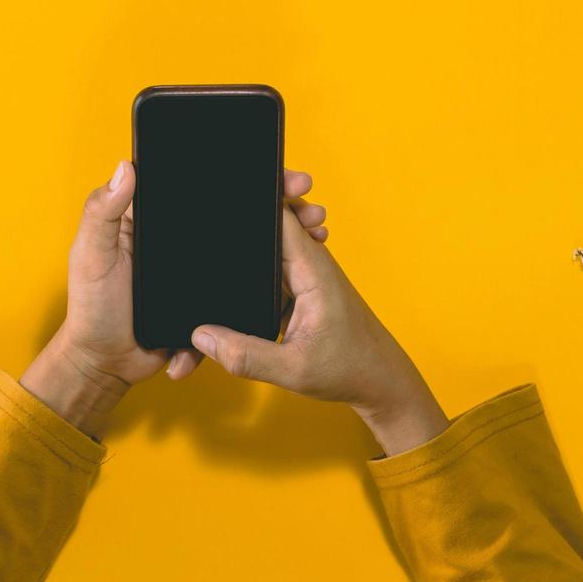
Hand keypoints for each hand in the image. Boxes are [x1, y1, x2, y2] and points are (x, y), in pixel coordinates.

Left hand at [21, 161, 327, 438]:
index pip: (206, 186)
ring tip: (318, 233)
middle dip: (279, 206)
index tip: (279, 173)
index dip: (243, 176)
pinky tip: (295, 284)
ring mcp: (202, 270)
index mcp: (158, 218)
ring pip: (250, 250)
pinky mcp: (212, 302)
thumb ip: (102, 212)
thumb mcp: (91, 253)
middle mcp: (185, 238)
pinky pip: (244, 293)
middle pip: (238, 214)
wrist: (105, 364)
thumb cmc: (91, 305)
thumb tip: (127, 167)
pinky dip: (271, 289)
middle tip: (310, 203)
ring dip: (287, 242)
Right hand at [189, 202, 449, 455]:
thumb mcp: (293, 371)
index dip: (253, 201)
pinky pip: (271, 267)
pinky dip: (252, 268)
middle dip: (243, 218)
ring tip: (208, 243)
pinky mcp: (299, 288)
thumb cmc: (349, 370)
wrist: (381, 381)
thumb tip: (201, 337)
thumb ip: (246, 356)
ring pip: (268, 245)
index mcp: (311, 269)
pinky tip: (229, 278)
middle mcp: (308, 263)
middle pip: (270, 222)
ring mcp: (304, 274)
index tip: (219, 202)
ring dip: (246, 243)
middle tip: (204, 225)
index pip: (280, 213)